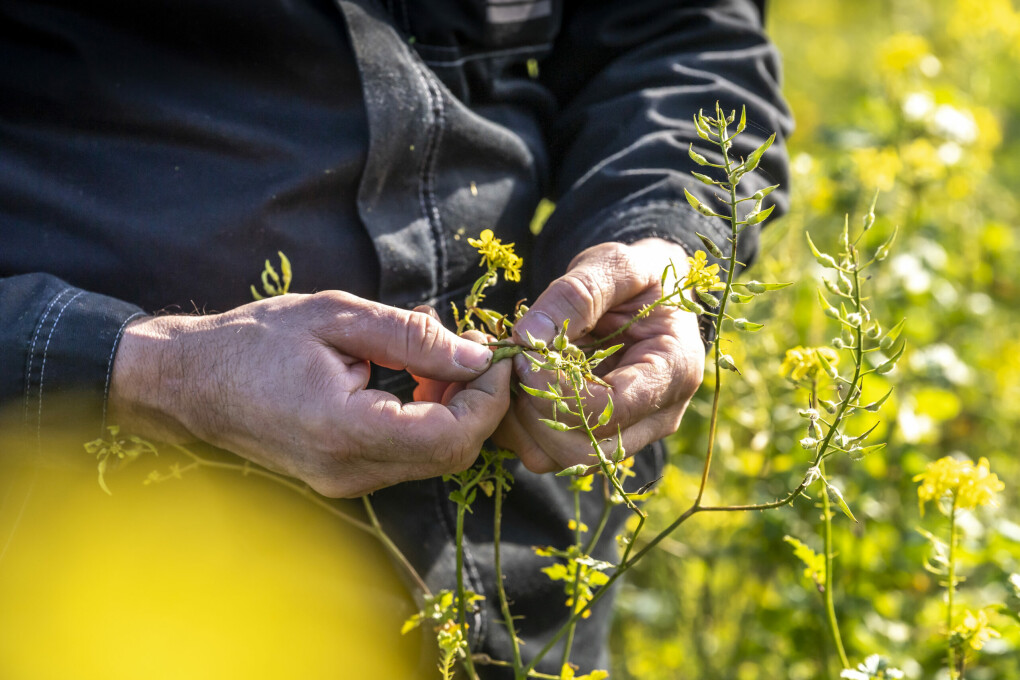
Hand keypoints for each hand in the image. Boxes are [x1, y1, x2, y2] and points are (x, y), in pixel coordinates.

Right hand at [108, 291, 511, 496]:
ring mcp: (343, 482)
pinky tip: (416, 382)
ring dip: (455, 412)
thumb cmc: (256, 339)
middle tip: (474, 352)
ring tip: (444, 359)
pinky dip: (427, 422)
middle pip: (451, 455)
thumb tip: (476, 355)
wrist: (190, 382)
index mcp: (345, 429)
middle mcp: (348, 470)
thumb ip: (411, 337)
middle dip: (479, 404)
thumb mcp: (337, 318)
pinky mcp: (340, 479)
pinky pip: (405, 458)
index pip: (450, 435)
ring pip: (432, 460)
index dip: (487, 398)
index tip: (494, 354)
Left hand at [492, 238, 704, 472]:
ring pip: (561, 458)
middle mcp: (656, 416)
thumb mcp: (616, 265)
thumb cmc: (636, 277)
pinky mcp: (595, 437)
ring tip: (510, 372)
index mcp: (673, 371)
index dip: (558, 389)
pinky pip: (547, 453)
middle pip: (586, 448)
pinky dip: (518, 426)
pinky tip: (514, 385)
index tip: (525, 356)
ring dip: (521, 421)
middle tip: (512, 366)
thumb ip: (578, 293)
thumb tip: (529, 336)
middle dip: (535, 411)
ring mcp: (627, 433)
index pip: (612, 409)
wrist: (644, 296)